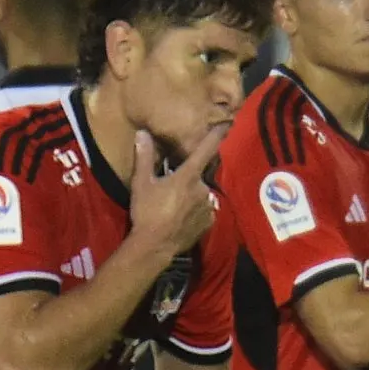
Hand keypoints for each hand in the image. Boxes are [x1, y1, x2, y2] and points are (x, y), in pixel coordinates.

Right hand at [126, 127, 223, 261]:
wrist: (154, 246)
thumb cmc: (146, 212)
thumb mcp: (141, 183)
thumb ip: (144, 157)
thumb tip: (142, 133)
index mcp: (188, 175)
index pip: (206, 149)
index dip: (216, 135)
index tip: (227, 123)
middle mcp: (203, 188)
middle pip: (198, 176)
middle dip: (187, 179)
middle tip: (170, 188)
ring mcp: (208, 207)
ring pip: (201, 194)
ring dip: (191, 196)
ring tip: (174, 206)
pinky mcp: (208, 223)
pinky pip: (204, 211)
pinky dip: (195, 211)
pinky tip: (182, 218)